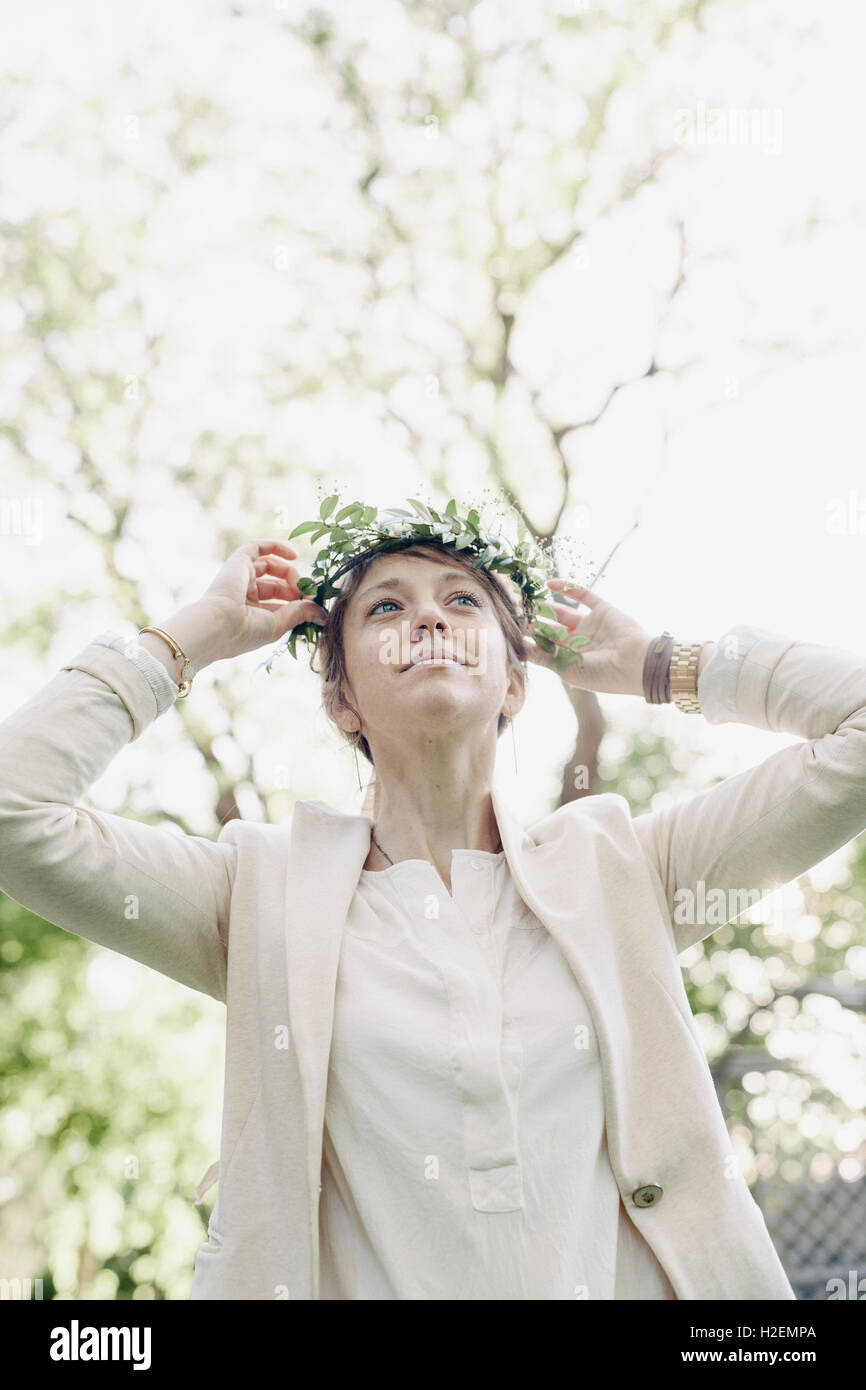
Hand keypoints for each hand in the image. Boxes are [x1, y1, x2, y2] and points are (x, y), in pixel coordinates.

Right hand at [185, 538, 328, 664]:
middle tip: (307, 594)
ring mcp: (241, 577)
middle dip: (295, 588)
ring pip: (270, 566)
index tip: (313, 605)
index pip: (280, 604)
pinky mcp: (238, 561)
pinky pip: (258, 547)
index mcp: (251, 614)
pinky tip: (294, 555)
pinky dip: (276, 546)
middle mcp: (244, 595)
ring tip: (299, 583)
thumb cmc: (246, 631)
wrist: (218, 624)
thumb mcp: (279, 624)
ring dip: (289, 572)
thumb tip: (324, 615)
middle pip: (277, 584)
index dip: (297, 602)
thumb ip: (301, 614)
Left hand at [524, 579, 652, 696]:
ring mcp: (591, 625)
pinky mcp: (603, 610)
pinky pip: (583, 595)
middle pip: (551, 628)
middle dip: (533, 621)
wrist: (635, 664)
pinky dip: (567, 588)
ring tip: (526, 599)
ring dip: (545, 605)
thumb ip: (544, 657)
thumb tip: (520, 648)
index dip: (529, 639)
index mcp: (571, 661)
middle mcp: (579, 643)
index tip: (510, 630)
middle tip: (515, 611)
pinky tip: (549, 583)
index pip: (545, 647)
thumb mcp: (567, 668)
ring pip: (562, 612)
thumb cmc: (600, 674)